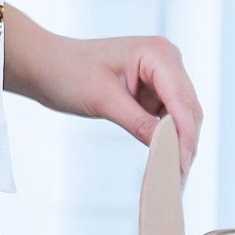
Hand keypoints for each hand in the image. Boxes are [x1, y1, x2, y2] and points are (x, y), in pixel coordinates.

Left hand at [5, 16, 203, 173]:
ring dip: (179, 145)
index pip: (181, 100)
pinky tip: (163, 162)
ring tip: (173, 178)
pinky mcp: (153, 91)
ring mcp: (162, 76)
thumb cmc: (68, 72)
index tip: (182, 167)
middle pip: (188, 109)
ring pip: (183, 117)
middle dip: (185, 144)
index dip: (185, 135)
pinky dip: (167, 140)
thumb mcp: (103, 99)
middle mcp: (167, 61)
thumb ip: (137, 122)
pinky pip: (169, 119)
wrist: (46, 66)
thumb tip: (166, 150)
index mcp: (158, 53)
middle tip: (178, 181)